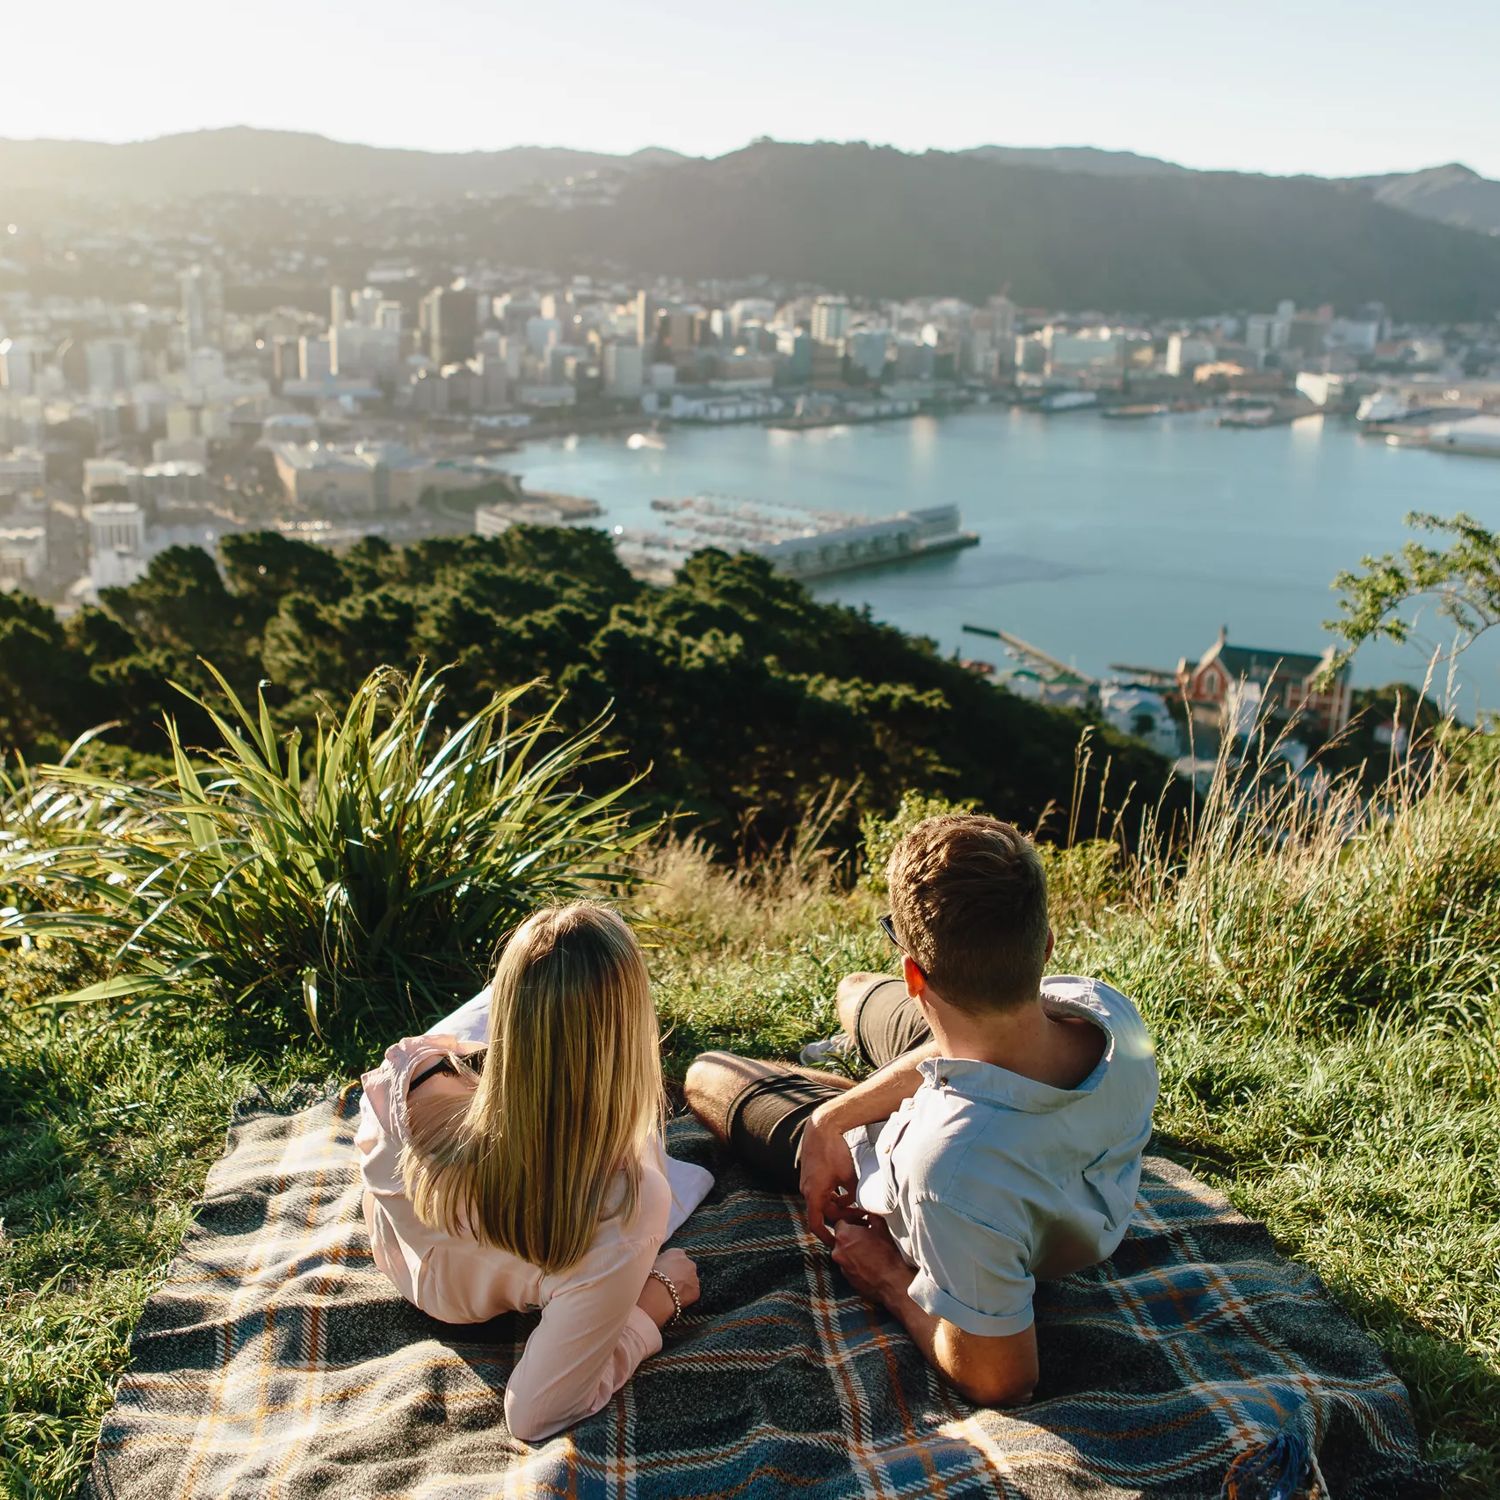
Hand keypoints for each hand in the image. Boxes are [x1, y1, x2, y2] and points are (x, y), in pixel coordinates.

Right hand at [637, 1248, 699, 1328]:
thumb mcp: (652, 1262)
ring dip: (683, 1285)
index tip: (664, 1271)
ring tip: (671, 1292)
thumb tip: (659, 1263)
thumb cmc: (651, 1276)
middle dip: (679, 1274)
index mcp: (677, 1253)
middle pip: (686, 1267)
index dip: (670, 1265)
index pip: (676, 1256)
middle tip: (668, 1282)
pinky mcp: (696, 1291)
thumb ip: (660, 1260)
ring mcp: (694, 1277)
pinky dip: (685, 1296)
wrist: (657, 1293)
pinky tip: (675, 1299)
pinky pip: (691, 1293)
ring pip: (690, 1280)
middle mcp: (689, 1262)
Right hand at [798, 1108, 859, 1245]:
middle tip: (862, 1219)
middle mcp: (807, 1190)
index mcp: (814, 1194)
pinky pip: (823, 1192)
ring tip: (859, 1206)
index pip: (816, 1224)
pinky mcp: (812, 1174)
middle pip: (825, 1213)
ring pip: (825, 1202)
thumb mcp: (849, 1177)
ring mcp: (808, 1182)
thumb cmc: (834, 1152)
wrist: (822, 1128)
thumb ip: (854, 1195)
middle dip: (844, 1218)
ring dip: (840, 1206)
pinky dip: (835, 1195)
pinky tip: (849, 1193)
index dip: (826, 1237)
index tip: (836, 1244)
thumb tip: (862, 1206)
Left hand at [831, 1215, 905, 1304]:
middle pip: (841, 1238)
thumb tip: (868, 1214)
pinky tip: (870, 1263)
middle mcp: (837, 1251)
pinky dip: (856, 1263)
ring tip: (870, 1250)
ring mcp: (841, 1267)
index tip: (861, 1222)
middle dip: (852, 1235)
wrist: (892, 1281)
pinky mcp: (847, 1279)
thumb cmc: (887, 1253)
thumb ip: (870, 1216)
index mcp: (843, 1235)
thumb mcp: (881, 1226)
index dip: (852, 1220)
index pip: (840, 1222)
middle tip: (867, 1235)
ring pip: (845, 1253)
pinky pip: (849, 1266)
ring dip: (854, 1250)